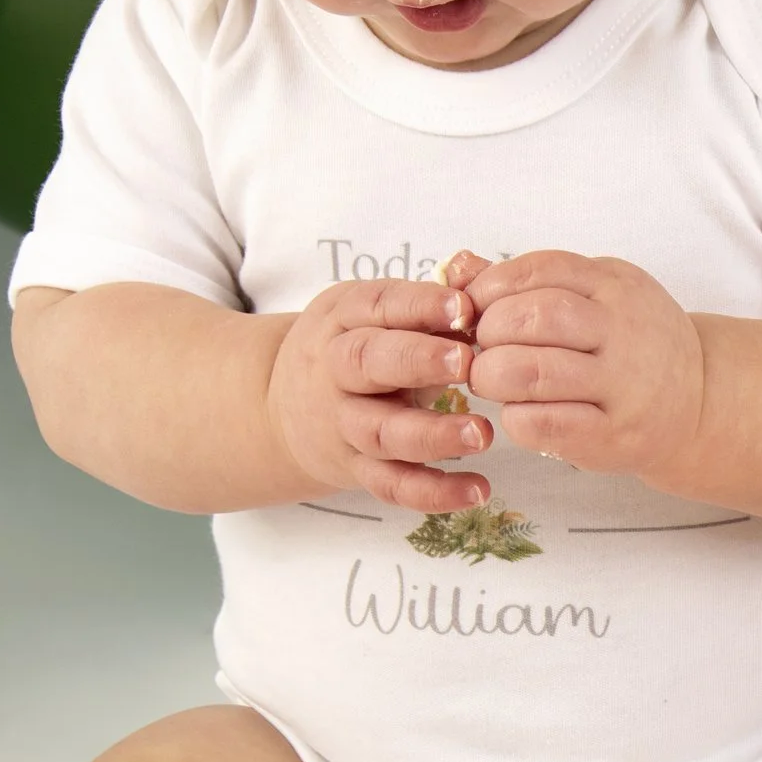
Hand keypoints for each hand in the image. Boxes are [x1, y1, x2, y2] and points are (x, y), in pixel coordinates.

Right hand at [266, 279, 493, 512]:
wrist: (279, 407)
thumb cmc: (359, 348)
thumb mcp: (380, 313)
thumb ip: (432, 296)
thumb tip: (478, 268)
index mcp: (345, 319)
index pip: (379, 305)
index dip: (420, 305)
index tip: (464, 306)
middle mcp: (337, 371)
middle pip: (368, 363)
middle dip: (417, 361)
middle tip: (467, 363)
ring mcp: (345, 424)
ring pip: (383, 432)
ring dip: (433, 435)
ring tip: (482, 434)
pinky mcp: (356, 470)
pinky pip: (392, 486)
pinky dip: (433, 493)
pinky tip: (478, 489)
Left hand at [463, 251, 705, 480]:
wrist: (701, 400)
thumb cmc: (634, 344)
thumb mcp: (597, 295)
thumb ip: (530, 280)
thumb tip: (457, 268)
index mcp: (616, 286)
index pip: (541, 270)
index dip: (493, 287)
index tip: (476, 308)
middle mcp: (624, 331)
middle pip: (536, 318)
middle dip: (491, 332)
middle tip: (480, 348)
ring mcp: (623, 386)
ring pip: (535, 371)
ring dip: (493, 375)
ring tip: (489, 380)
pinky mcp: (614, 435)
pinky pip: (546, 423)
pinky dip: (515, 417)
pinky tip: (517, 412)